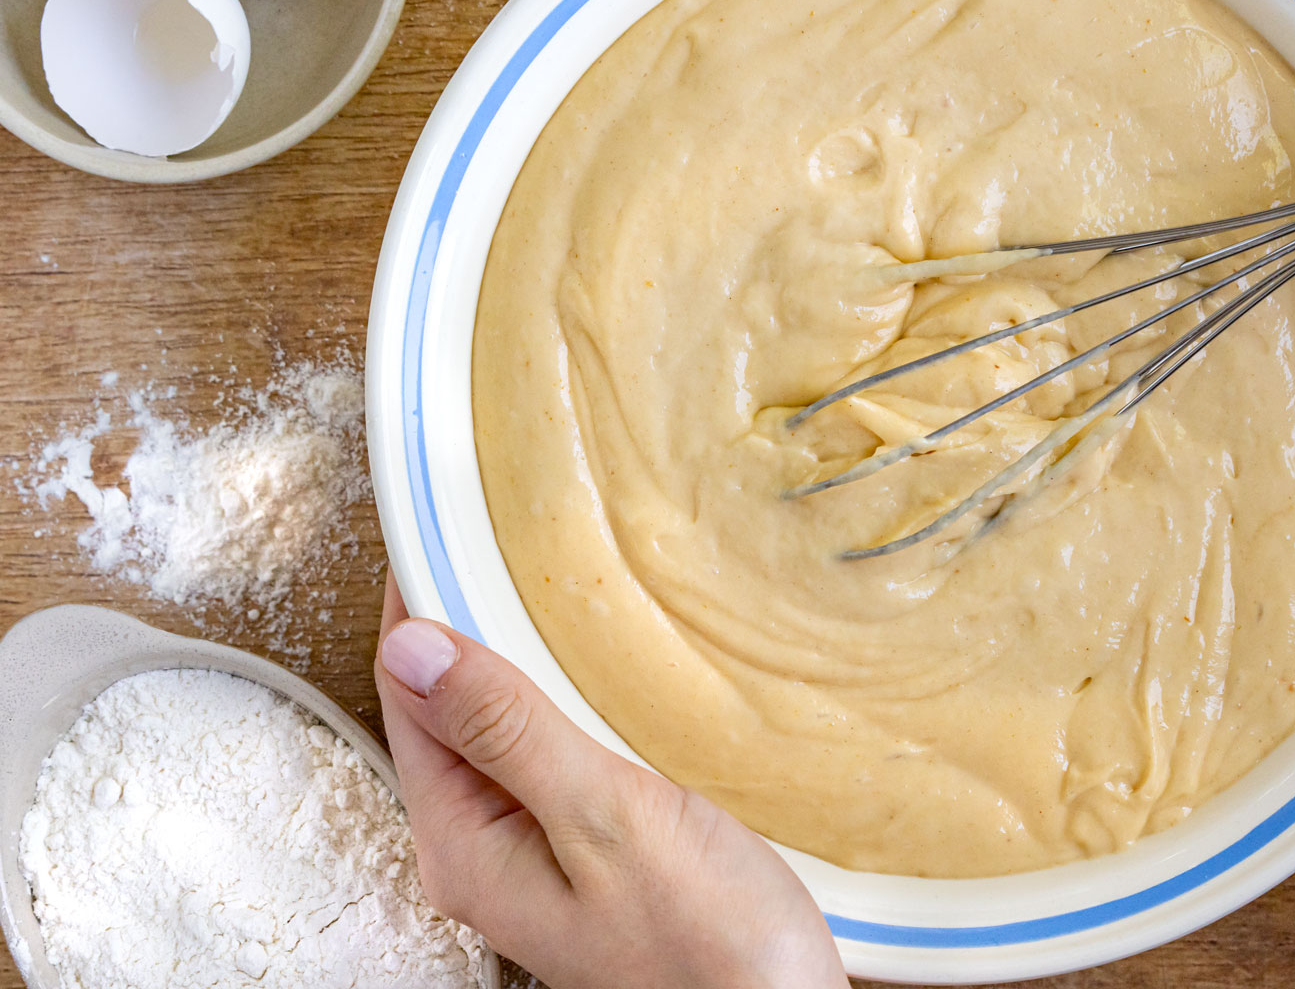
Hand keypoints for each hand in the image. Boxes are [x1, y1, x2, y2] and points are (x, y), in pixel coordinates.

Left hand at [373, 573, 849, 988]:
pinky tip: (596, 669)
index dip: (416, 609)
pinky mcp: (590, 854)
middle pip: (445, 713)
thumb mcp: (606, 819)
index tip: (437, 528)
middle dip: (459, 624)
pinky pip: (548, 755)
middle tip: (491, 534)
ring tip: (539, 579)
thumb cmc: (710, 941)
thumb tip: (414, 644)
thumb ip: (511, 733)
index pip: (409, 697)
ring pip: (499, 731)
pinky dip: (559, 697)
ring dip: (512, 657)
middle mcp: (485, 854)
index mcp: (466, 846)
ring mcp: (536, 857)